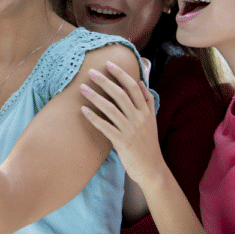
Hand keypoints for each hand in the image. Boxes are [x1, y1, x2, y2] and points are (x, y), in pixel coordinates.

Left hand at [79, 61, 163, 187]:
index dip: (121, 74)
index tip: (109, 64)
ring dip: (95, 97)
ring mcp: (131, 130)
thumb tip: (140, 82)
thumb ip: (147, 101)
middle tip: (91, 72)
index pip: (133, 87)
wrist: (152, 169)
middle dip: (105, 81)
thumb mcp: (152, 120)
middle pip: (120, 94)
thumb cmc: (148, 144)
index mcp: (146, 111)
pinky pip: (106, 127)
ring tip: (83, 88)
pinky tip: (83, 110)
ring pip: (111, 109)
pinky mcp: (122, 142)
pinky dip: (94, 118)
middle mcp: (139, 118)